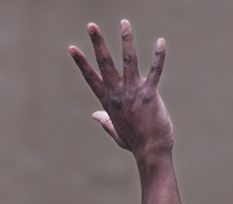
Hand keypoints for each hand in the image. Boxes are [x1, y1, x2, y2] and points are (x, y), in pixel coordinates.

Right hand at [69, 20, 172, 159]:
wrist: (151, 153)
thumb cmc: (135, 143)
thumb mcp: (116, 132)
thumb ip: (105, 121)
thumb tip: (95, 116)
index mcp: (109, 101)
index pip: (91, 78)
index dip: (81, 63)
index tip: (72, 47)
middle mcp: (118, 93)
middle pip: (105, 63)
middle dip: (97, 43)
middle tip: (91, 25)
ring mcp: (133, 92)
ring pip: (128, 60)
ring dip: (126, 39)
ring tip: (124, 22)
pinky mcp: (150, 94)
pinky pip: (155, 71)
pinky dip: (158, 56)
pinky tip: (161, 42)